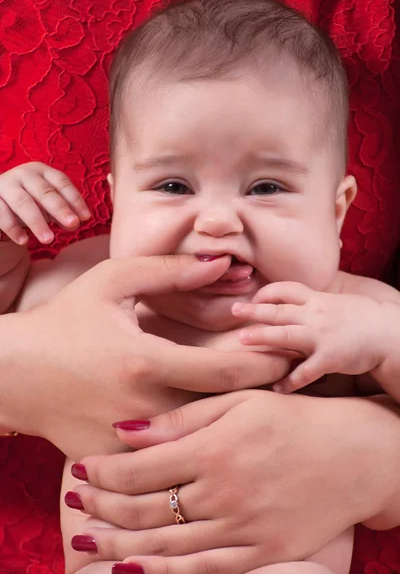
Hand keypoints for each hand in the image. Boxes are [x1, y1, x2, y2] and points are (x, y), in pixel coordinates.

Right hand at [0, 162, 90, 243]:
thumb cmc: (30, 202)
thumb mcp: (47, 205)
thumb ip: (62, 212)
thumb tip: (76, 223)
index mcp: (41, 171)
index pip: (61, 182)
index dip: (75, 200)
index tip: (86, 218)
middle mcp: (23, 174)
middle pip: (44, 191)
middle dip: (60, 209)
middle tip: (73, 225)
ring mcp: (5, 185)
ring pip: (23, 202)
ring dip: (37, 222)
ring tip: (49, 240)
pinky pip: (2, 213)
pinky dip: (13, 228)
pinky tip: (23, 241)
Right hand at [0, 255, 288, 459]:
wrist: (13, 374)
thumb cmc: (64, 321)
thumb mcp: (112, 282)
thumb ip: (170, 270)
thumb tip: (222, 262)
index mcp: (144, 361)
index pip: (227, 372)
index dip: (267, 363)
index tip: (289, 355)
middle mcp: (141, 409)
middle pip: (224, 412)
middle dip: (261, 396)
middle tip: (286, 379)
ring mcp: (127, 444)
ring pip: (200, 441)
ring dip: (231, 422)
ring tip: (257, 404)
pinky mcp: (115, 462)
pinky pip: (167, 457)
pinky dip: (192, 443)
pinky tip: (207, 428)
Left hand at [67, 391, 392, 571]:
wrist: (351, 454)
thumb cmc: (291, 418)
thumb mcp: (239, 401)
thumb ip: (182, 418)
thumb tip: (125, 428)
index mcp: (215, 448)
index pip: (140, 468)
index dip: (103, 471)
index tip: (81, 468)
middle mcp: (222, 492)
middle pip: (145, 507)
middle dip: (102, 505)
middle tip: (74, 499)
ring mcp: (240, 528)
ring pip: (164, 544)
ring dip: (119, 540)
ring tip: (87, 536)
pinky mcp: (258, 552)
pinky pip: (201, 569)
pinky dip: (162, 570)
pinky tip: (131, 565)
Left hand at [233, 281, 386, 392]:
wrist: (388, 333)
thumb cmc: (360, 318)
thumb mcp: (334, 302)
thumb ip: (311, 303)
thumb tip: (289, 302)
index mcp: (317, 300)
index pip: (286, 289)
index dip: (266, 293)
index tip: (252, 299)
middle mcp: (316, 315)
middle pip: (279, 310)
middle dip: (254, 311)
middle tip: (234, 310)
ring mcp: (321, 337)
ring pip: (286, 335)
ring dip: (262, 337)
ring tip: (242, 340)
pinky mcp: (330, 358)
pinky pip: (305, 372)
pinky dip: (290, 381)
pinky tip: (277, 388)